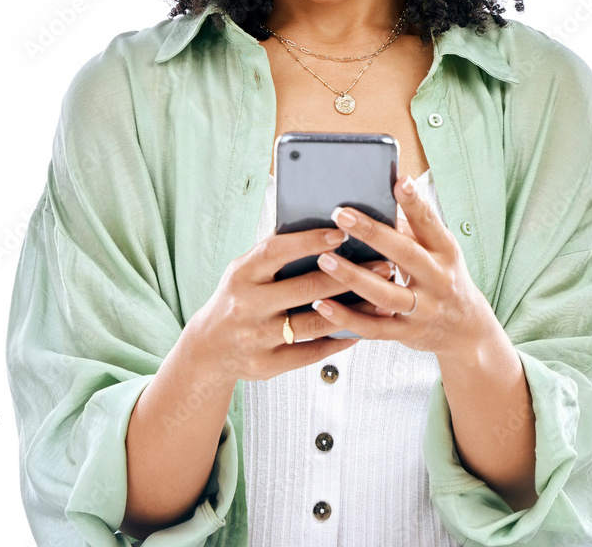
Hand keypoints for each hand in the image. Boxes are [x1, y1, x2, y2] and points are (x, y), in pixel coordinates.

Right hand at [185, 225, 394, 382]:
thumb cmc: (238, 297)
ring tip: (383, 301)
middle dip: (348, 276)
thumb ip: (275, 255)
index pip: (277, 252)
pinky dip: (338, 341)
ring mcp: (256, 338)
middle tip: (383, 266)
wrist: (209, 348)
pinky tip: (361, 330)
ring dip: (353, 312)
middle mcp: (247, 305)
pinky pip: (310, 352)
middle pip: (305, 289)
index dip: (309, 242)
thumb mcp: (244, 271)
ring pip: (314, 323)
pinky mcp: (266, 365)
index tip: (342, 234)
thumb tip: (321, 227)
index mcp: (241, 274)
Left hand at [311, 175, 490, 357]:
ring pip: (385, 294)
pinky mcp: (407, 333)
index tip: (399, 182)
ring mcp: (423, 309)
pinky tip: (322, 305)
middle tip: (341, 215)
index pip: (430, 222)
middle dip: (372, 233)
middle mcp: (437, 279)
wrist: (467, 330)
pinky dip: (347, 317)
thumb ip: (411, 227)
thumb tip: (379, 196)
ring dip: (352, 277)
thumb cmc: (443, 276)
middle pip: (404, 254)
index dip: (415, 202)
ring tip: (324, 259)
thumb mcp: (439, 250)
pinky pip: (373, 328)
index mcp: (444, 251)